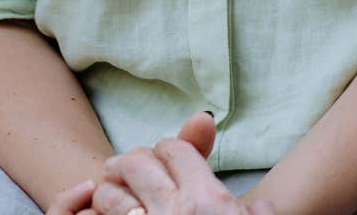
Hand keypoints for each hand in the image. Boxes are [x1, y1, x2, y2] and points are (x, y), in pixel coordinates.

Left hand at [89, 112, 274, 214]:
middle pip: (139, 162)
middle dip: (133, 160)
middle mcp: (174, 210)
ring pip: (111, 191)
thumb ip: (257, 213)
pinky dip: (97, 210)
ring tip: (111, 187)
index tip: (165, 153)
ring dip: (110, 187)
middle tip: (127, 165)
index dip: (169, 147)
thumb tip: (259, 203)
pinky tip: (102, 211)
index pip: (177, 151)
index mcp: (209, 201)